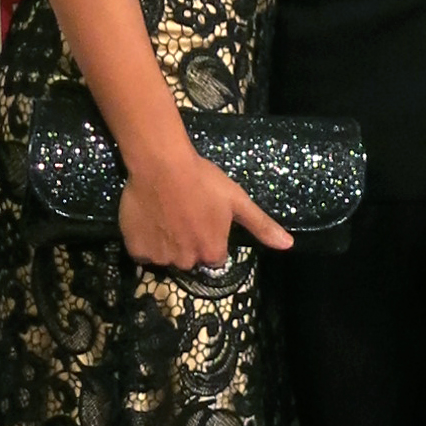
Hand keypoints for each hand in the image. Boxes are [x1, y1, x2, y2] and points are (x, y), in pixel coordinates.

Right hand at [119, 145, 291, 269]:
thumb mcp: (238, 201)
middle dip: (189, 242)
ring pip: (166, 257)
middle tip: (185, 214)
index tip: (203, 218)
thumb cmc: (204, 180)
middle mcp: (187, 261)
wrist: (161, 165)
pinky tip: (149, 220)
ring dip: (167, 242)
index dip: (210, 237)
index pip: (214, 257)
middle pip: (190, 258)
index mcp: (212, 252)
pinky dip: (145, 241)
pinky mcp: (137, 250)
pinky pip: (143, 253)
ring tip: (166, 214)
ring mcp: (161, 257)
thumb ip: (262, 226)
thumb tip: (288, 245)